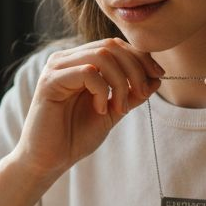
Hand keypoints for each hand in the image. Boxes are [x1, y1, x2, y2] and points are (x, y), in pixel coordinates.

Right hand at [11, 37, 164, 180]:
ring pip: (102, 55)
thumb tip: (157, 78)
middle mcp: (66, 59)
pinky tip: (100, 110)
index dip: (140, 57)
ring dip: (120, 82)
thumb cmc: (75, 136)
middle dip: (135, 68)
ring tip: (120, 107)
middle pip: (111, 46)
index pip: (115, 45)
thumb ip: (131, 94)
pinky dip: (102, 91)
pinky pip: (88, 73)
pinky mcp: (50, 81)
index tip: (157, 77)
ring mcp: (56, 68)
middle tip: (142, 93)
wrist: (48, 160)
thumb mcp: (112, 112)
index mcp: (80, 61)